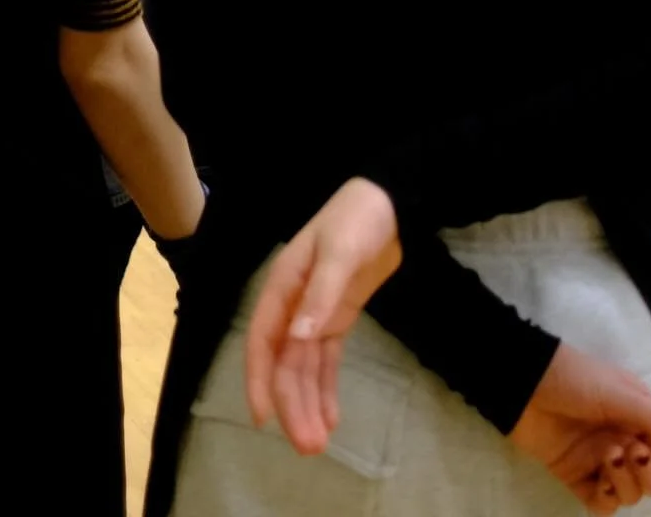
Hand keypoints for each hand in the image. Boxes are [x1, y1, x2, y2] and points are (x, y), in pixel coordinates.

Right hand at [245, 178, 400, 450]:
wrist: (390, 204)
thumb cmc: (357, 218)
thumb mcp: (340, 251)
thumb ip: (321, 294)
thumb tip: (297, 337)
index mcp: (284, 284)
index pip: (264, 339)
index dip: (260, 378)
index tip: (262, 417)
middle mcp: (293, 304)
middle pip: (285, 361)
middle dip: (291, 402)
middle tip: (307, 446)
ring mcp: (316, 313)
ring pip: (304, 366)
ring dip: (307, 402)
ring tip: (317, 444)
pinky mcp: (338, 318)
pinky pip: (326, 360)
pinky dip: (326, 388)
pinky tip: (330, 417)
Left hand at [511, 343, 650, 510]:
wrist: (524, 384)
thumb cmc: (575, 379)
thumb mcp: (622, 391)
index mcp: (640, 418)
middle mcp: (625, 441)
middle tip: (631, 449)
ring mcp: (600, 461)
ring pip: (633, 494)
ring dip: (628, 482)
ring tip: (608, 455)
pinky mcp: (576, 476)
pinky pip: (603, 504)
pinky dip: (607, 498)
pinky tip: (600, 479)